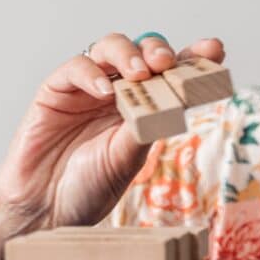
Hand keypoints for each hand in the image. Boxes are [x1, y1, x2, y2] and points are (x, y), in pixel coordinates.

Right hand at [0, 33, 225, 236]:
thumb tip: (173, 101)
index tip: (215, 51)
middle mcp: (118, 91)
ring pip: (110, 48)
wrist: (45, 210)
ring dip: (129, 54)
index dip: (193, 58)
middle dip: (160, 51)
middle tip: (168, 63)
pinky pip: (76, 67)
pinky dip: (92, 73)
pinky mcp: (56, 90)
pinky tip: (105, 90)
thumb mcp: (126, 161)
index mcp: (144, 107)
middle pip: (143, 52)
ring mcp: (87, 88)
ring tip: (141, 73)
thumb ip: (144, 128)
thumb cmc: (88, 189)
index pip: (172, 74)